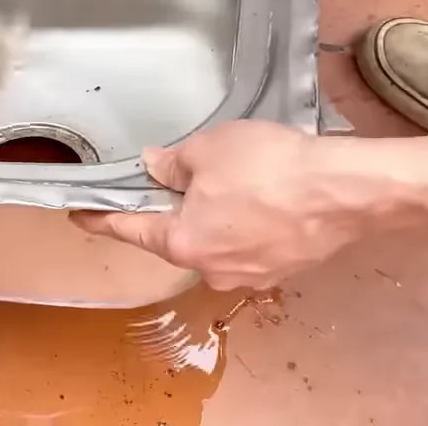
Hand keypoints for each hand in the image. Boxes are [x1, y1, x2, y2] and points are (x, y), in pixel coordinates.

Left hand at [69, 121, 381, 290]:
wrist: (347, 191)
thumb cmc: (270, 169)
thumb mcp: (206, 151)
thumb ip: (171, 164)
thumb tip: (154, 168)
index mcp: (181, 244)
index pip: (128, 229)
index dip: (101, 218)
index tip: (80, 215)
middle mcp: (211, 269)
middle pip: (173, 237)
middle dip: (168, 208)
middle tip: (165, 178)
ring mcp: (250, 275)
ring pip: (213, 241)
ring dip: (209, 214)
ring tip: (225, 180)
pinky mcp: (283, 268)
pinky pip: (247, 244)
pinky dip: (242, 222)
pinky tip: (256, 196)